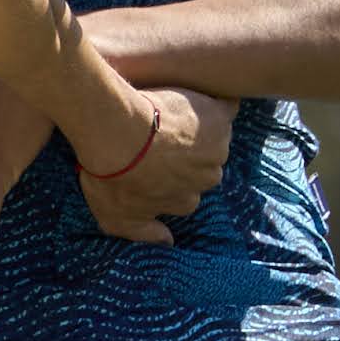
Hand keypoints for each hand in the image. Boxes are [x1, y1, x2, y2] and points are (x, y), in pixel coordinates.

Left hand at [79, 85, 231, 240]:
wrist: (117, 131)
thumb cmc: (112, 174)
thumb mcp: (116, 218)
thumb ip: (144, 234)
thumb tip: (168, 243)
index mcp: (186, 201)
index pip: (187, 192)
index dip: (170, 176)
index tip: (153, 164)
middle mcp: (207, 178)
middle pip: (205, 167)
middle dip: (188, 155)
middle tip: (159, 138)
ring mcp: (217, 148)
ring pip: (214, 139)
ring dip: (199, 130)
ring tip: (170, 114)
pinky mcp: (220, 119)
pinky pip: (227, 109)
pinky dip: (219, 105)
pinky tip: (204, 97)